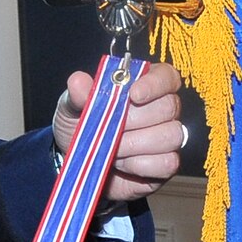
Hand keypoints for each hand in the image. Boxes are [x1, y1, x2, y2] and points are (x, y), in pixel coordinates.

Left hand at [52, 61, 184, 202]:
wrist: (77, 165)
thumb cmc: (79, 128)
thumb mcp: (71, 108)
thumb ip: (77, 95)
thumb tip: (78, 81)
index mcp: (144, 86)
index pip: (166, 76)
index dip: (154, 84)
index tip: (134, 94)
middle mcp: (162, 110)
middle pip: (168, 107)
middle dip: (135, 120)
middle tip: (109, 128)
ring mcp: (167, 138)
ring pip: (170, 136)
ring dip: (136, 144)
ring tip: (111, 148)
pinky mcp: (165, 165)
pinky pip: (167, 162)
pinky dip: (140, 165)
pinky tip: (122, 164)